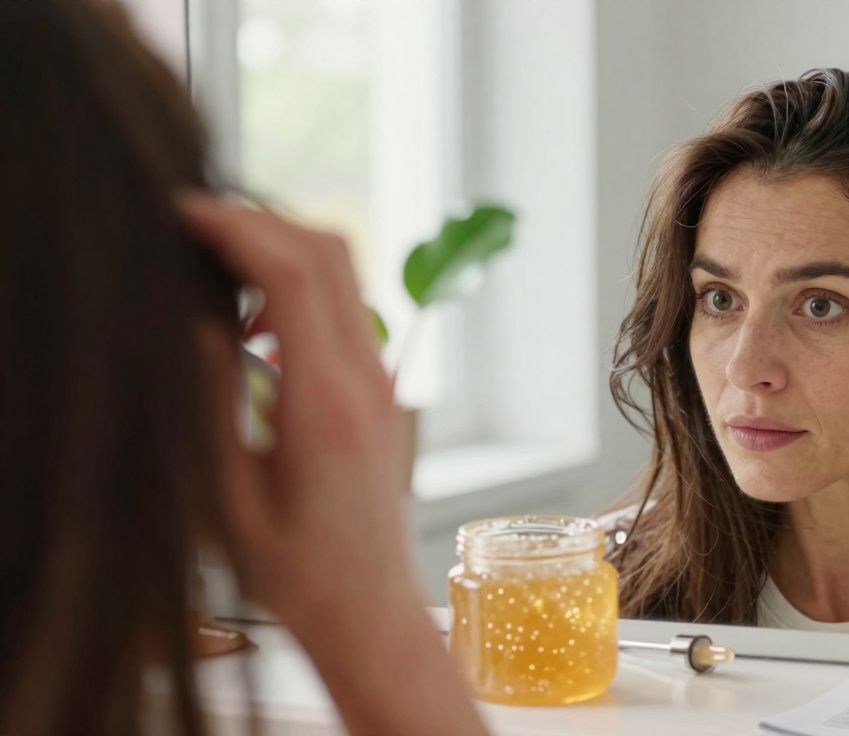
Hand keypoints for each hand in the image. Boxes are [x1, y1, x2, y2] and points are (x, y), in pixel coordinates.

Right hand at [180, 193, 484, 735]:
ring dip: (282, 246)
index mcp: (324, 404)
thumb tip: (199, 321)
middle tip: (191, 219)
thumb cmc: (294, 574)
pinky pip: (345, 308)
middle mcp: (365, 380)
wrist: (367, 608)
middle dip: (260, 218)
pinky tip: (254, 319)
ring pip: (344, 273)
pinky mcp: (378, 389)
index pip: (293, 275)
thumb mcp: (227, 498)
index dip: (237, 226)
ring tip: (213, 260)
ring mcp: (380, 381)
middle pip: (329, 252)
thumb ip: (211, 404)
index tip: (181, 209)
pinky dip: (299, 283)